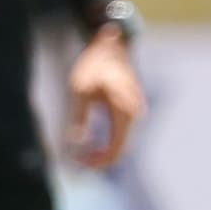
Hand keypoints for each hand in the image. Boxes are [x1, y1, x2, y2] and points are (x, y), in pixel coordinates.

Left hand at [66, 27, 145, 169]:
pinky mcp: (131, 111)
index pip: (116, 149)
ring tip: (82, 156)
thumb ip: (78, 117)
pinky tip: (92, 146)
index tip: (79, 162)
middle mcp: (135, 114)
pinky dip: (109, 143)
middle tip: (77, 163)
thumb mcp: (80, 90)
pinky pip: (122, 134)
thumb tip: (75, 143)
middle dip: (100, 160)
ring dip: (104, 153)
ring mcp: (135, 113)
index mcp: (124, 111)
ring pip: (122, 143)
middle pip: (121, 149)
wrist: (112, 47)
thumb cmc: (94, 66)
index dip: (98, 161)